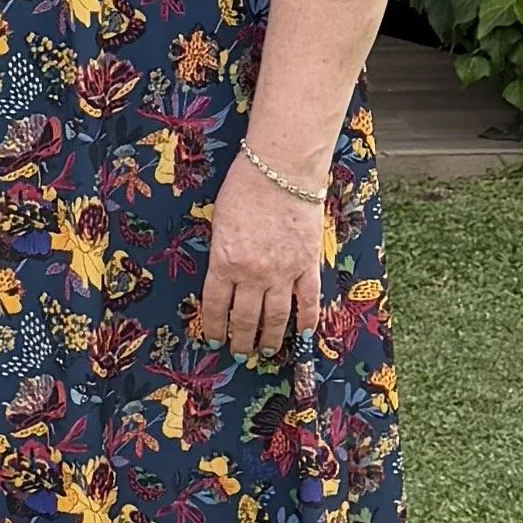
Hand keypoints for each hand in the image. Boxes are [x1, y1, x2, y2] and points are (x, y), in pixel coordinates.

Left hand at [196, 153, 324, 356]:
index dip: (214, 327)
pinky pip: (309, 301)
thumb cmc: (244, 187)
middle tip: (239, 353)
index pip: (216, 306)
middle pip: (246, 318)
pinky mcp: (308, 265)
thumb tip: (225, 276)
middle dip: (241, 340)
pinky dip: (307, 321)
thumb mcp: (219, 222)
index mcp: (225, 262)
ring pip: (276, 317)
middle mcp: (253, 274)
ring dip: (270, 338)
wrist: (281, 169)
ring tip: (265, 351)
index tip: (213, 339)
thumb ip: (222, 253)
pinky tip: (303, 335)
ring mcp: (284, 272)